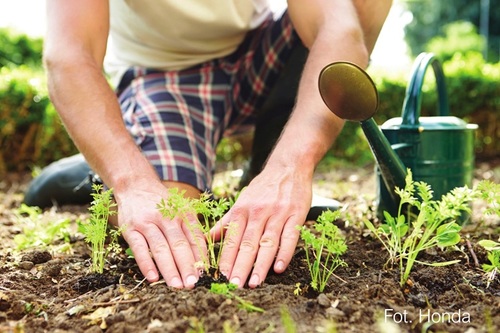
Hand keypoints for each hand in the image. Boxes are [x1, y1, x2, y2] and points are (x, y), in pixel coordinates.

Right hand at [114, 181, 205, 288]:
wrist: (135, 185)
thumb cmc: (162, 203)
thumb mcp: (180, 210)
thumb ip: (190, 230)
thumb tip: (202, 258)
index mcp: (182, 213)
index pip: (194, 237)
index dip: (200, 257)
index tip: (205, 274)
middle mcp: (166, 217)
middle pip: (179, 244)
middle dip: (187, 266)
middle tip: (192, 284)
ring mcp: (147, 223)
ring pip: (160, 248)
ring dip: (169, 268)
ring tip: (176, 285)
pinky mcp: (130, 228)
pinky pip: (139, 248)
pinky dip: (146, 263)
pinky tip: (153, 277)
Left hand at [213, 166, 311, 287]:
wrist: (288, 167)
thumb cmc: (263, 188)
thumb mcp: (241, 201)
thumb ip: (226, 222)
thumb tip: (206, 238)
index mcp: (242, 210)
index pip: (232, 239)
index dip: (226, 259)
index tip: (220, 278)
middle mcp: (258, 212)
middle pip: (247, 243)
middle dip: (240, 266)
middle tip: (234, 286)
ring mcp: (278, 214)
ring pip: (267, 242)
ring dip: (261, 264)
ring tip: (254, 283)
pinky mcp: (296, 215)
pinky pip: (290, 236)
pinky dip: (284, 253)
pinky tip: (279, 268)